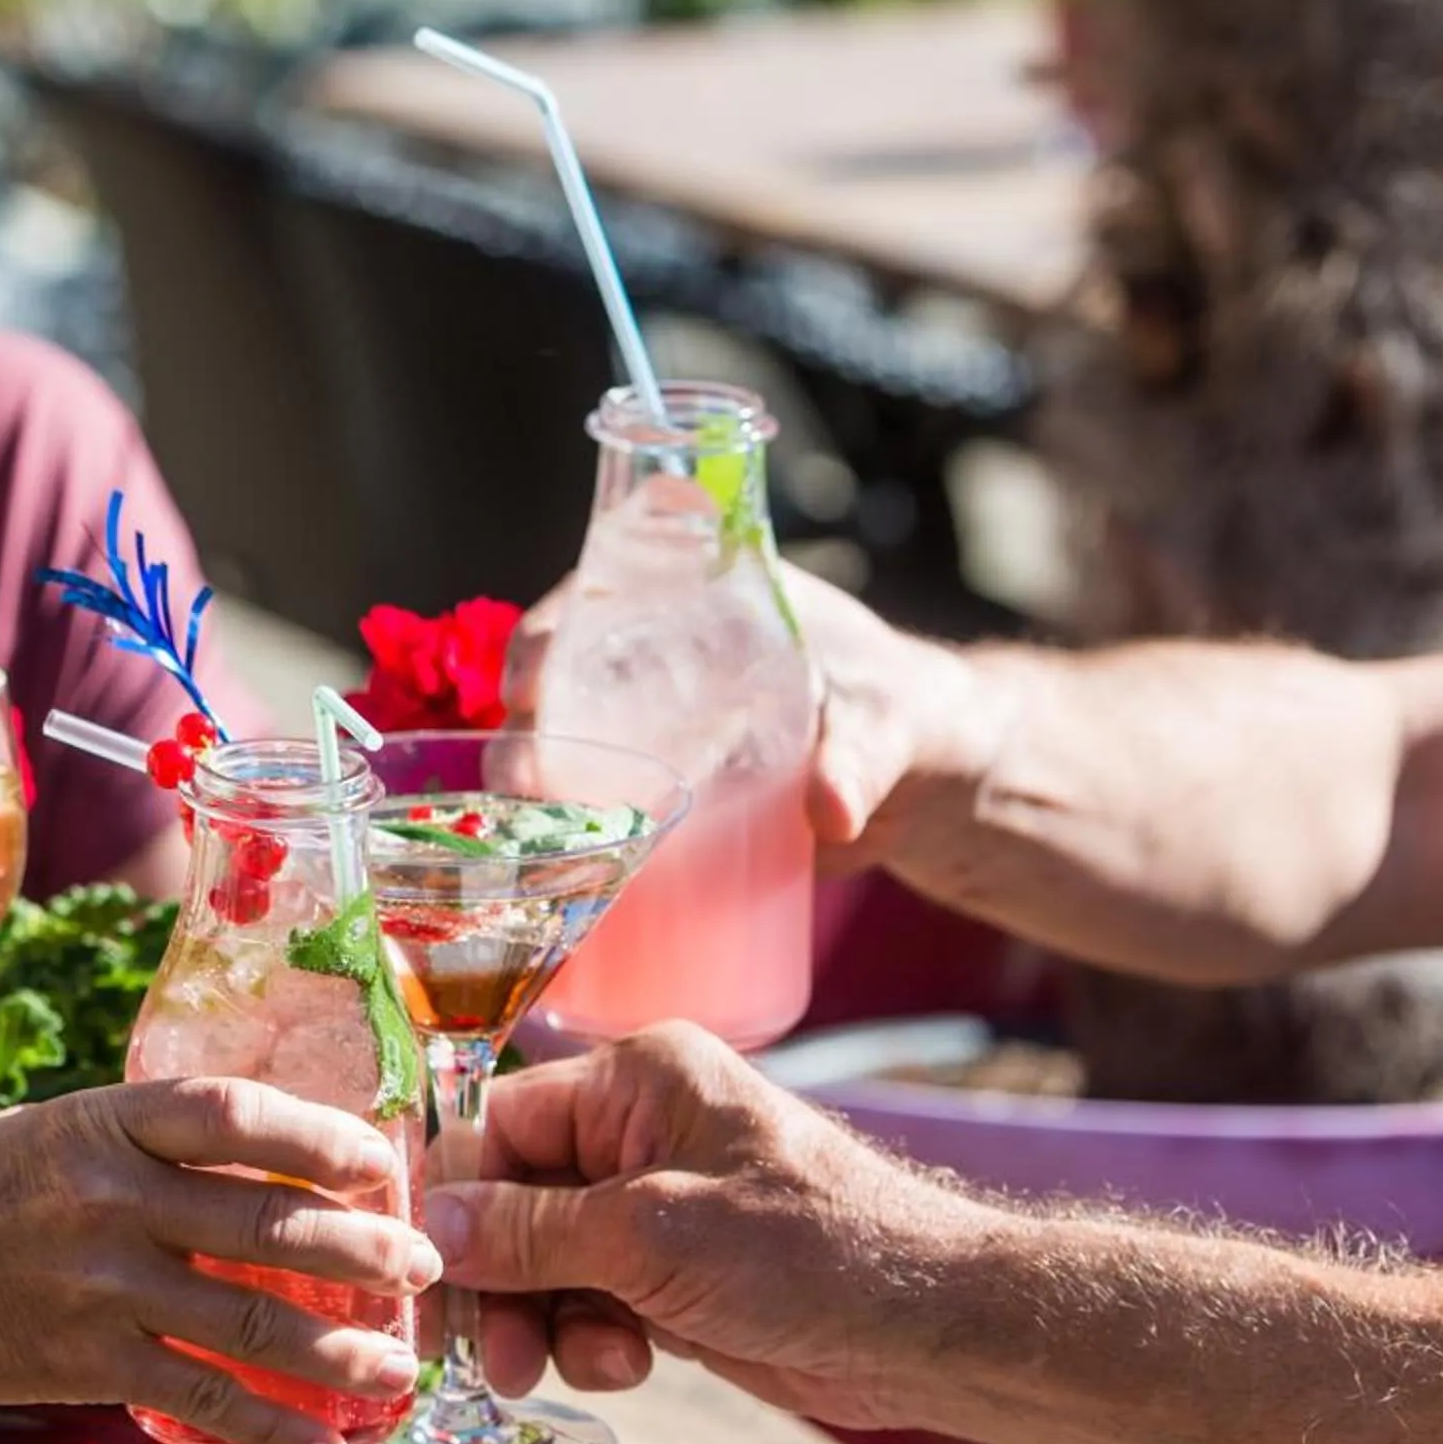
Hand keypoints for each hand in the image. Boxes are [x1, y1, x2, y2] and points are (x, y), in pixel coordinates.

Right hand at [0, 1080, 439, 1443]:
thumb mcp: (56, 1133)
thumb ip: (153, 1145)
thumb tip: (277, 1162)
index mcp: (104, 1122)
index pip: (234, 1115)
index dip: (319, 1137)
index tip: (380, 1162)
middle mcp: (109, 1199)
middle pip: (265, 1222)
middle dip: (362, 1250)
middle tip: (423, 1267)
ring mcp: (99, 1286)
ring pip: (250, 1319)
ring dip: (341, 1350)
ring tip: (401, 1367)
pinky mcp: (86, 1364)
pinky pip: (202, 1400)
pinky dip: (275, 1429)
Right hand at [427, 1026, 995, 1431]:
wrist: (927, 1329)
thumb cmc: (813, 1252)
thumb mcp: (654, 1237)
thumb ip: (534, 1233)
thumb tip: (433, 1231)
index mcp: (637, 1080)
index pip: (500, 1123)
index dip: (455, 1199)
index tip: (419, 1273)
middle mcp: (640, 1131)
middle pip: (513, 1202)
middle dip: (499, 1281)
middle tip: (487, 1356)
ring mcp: (657, 1205)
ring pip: (545, 1263)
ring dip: (545, 1321)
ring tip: (575, 1363)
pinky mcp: (673, 1273)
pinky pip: (590, 1301)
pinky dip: (593, 1339)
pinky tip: (633, 1365)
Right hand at [505, 564, 996, 875]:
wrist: (924, 782)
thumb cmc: (907, 716)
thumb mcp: (892, 722)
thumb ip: (865, 757)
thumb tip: (833, 812)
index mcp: (713, 596)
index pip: (613, 580)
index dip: (559, 619)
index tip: (534, 673)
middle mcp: (666, 653)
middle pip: (568, 666)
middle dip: (529, 717)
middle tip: (522, 776)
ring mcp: (658, 724)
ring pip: (569, 737)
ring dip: (530, 776)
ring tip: (518, 825)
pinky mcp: (664, 791)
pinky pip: (597, 799)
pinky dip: (564, 826)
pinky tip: (540, 863)